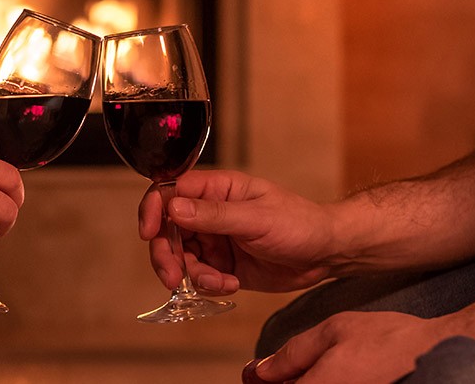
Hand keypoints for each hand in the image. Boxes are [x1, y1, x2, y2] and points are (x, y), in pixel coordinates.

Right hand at [138, 170, 338, 293]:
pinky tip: (231, 284)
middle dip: (167, 255)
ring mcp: (215, 240)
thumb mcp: (257, 218)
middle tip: (172, 278)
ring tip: (220, 282)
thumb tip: (173, 207)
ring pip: (181, 258)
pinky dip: (209, 284)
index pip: (170, 192)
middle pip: (167, 230)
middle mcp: (210, 213)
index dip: (153, 211)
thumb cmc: (299, 223)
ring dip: (193, 275)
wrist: (326, 254)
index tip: (148, 234)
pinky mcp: (222, 265)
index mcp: (217, 189)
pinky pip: (199, 276)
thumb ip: (214, 215)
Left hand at [250, 312, 452, 383]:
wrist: (435, 351)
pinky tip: (334, 374)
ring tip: (318, 369)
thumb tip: (263, 370)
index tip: (261, 374)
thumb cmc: (389, 340)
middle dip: (287, 383)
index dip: (265, 382)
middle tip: (288, 370)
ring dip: (307, 382)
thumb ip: (294, 353)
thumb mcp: (334, 331)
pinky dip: (324, 383)